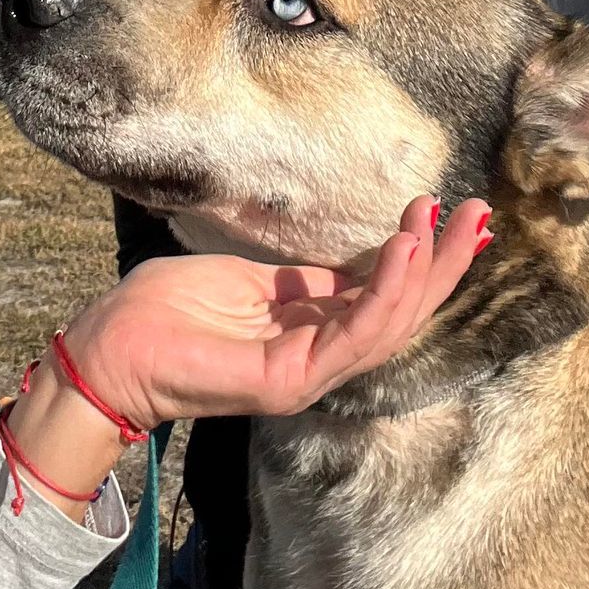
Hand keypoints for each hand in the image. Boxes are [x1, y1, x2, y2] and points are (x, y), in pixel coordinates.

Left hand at [63, 194, 491, 430]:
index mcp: (311, 335)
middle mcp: (318, 359)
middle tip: (478, 216)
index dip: (422, 258)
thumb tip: (356, 267)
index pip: (385, 299)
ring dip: (422, 274)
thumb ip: (306, 285)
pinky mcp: (288, 379)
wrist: (110, 346)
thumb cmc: (166, 311)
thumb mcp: (250, 284)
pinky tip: (401, 252)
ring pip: (388, 326)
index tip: (445, 209)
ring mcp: (306, 373)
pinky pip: (352, 336)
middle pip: (402, 314)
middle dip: (444, 265)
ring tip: (439, 225)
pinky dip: (382, 292)